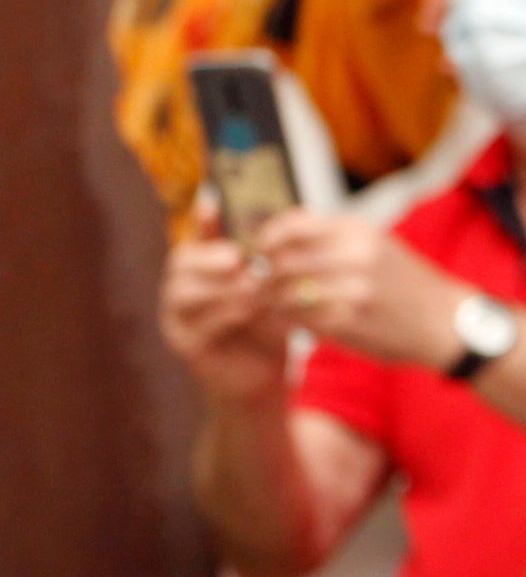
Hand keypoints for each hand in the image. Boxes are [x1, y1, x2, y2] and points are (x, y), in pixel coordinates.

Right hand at [160, 204, 296, 402]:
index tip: (214, 200)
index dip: (203, 218)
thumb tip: (298, 215)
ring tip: (250, 288)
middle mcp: (184, 287)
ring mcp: (178, 316)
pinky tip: (246, 313)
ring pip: (182, 293)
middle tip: (238, 259)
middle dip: (209, 258)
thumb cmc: (271, 327)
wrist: (265, 376)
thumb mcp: (279, 291)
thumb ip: (278, 259)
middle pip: (181, 262)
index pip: (197, 236)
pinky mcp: (184, 344)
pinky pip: (193, 325)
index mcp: (205, 268)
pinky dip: (221, 316)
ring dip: (219, 288)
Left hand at [263, 209, 463, 369]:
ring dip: (274, 300)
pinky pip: (302, 319)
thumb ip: (331, 236)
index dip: (266, 239)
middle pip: (282, 261)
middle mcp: (355, 256)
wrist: (447, 321)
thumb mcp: (376, 244)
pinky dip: (292, 320)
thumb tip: (278, 232)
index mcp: (359, 231)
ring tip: (274, 303)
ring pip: (287, 293)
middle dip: (264, 274)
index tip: (261, 251)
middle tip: (260, 283)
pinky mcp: (352, 323)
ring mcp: (354, 291)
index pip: (290, 226)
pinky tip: (295, 320)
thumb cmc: (404, 282)